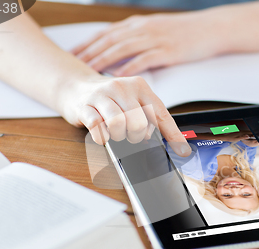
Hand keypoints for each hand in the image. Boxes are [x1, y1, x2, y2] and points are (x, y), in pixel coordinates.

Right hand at [60, 74, 190, 156]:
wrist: (76, 87)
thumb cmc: (110, 98)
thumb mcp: (133, 101)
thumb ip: (151, 118)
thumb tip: (174, 143)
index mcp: (139, 87)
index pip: (160, 114)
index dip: (172, 135)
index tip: (182, 151)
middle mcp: (121, 87)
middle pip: (139, 122)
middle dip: (137, 136)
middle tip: (130, 135)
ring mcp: (101, 96)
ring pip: (119, 123)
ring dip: (120, 136)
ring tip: (117, 133)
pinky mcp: (84, 106)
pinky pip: (97, 127)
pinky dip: (102, 137)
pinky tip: (103, 134)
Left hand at [72, 12, 224, 75]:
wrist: (210, 28)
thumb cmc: (184, 32)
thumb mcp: (156, 30)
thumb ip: (137, 39)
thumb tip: (119, 53)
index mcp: (138, 25)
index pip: (106, 33)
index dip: (88, 43)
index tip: (73, 54)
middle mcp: (142, 29)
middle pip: (109, 40)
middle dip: (89, 52)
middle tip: (73, 65)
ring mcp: (155, 39)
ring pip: (122, 48)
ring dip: (104, 59)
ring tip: (89, 71)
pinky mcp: (167, 50)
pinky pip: (144, 59)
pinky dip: (129, 67)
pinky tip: (119, 76)